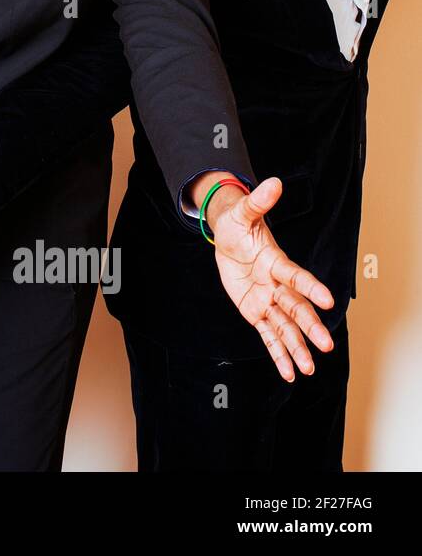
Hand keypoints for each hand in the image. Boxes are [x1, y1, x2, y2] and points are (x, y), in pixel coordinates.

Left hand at [205, 177, 335, 380]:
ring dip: (296, 348)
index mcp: (275, 261)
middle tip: (326, 345)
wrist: (228, 236)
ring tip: (310, 369)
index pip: (295, 276)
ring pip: (284, 327)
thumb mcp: (242, 212)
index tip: (328, 300)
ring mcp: (266, 299)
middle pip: (295, 308)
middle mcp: (275, 284)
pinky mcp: (255, 310)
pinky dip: (278, 353)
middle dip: (309, 326)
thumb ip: (258, 202)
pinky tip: (290, 372)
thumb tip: (273, 182)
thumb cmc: (238, 224)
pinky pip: (267, 334)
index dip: (310, 287)